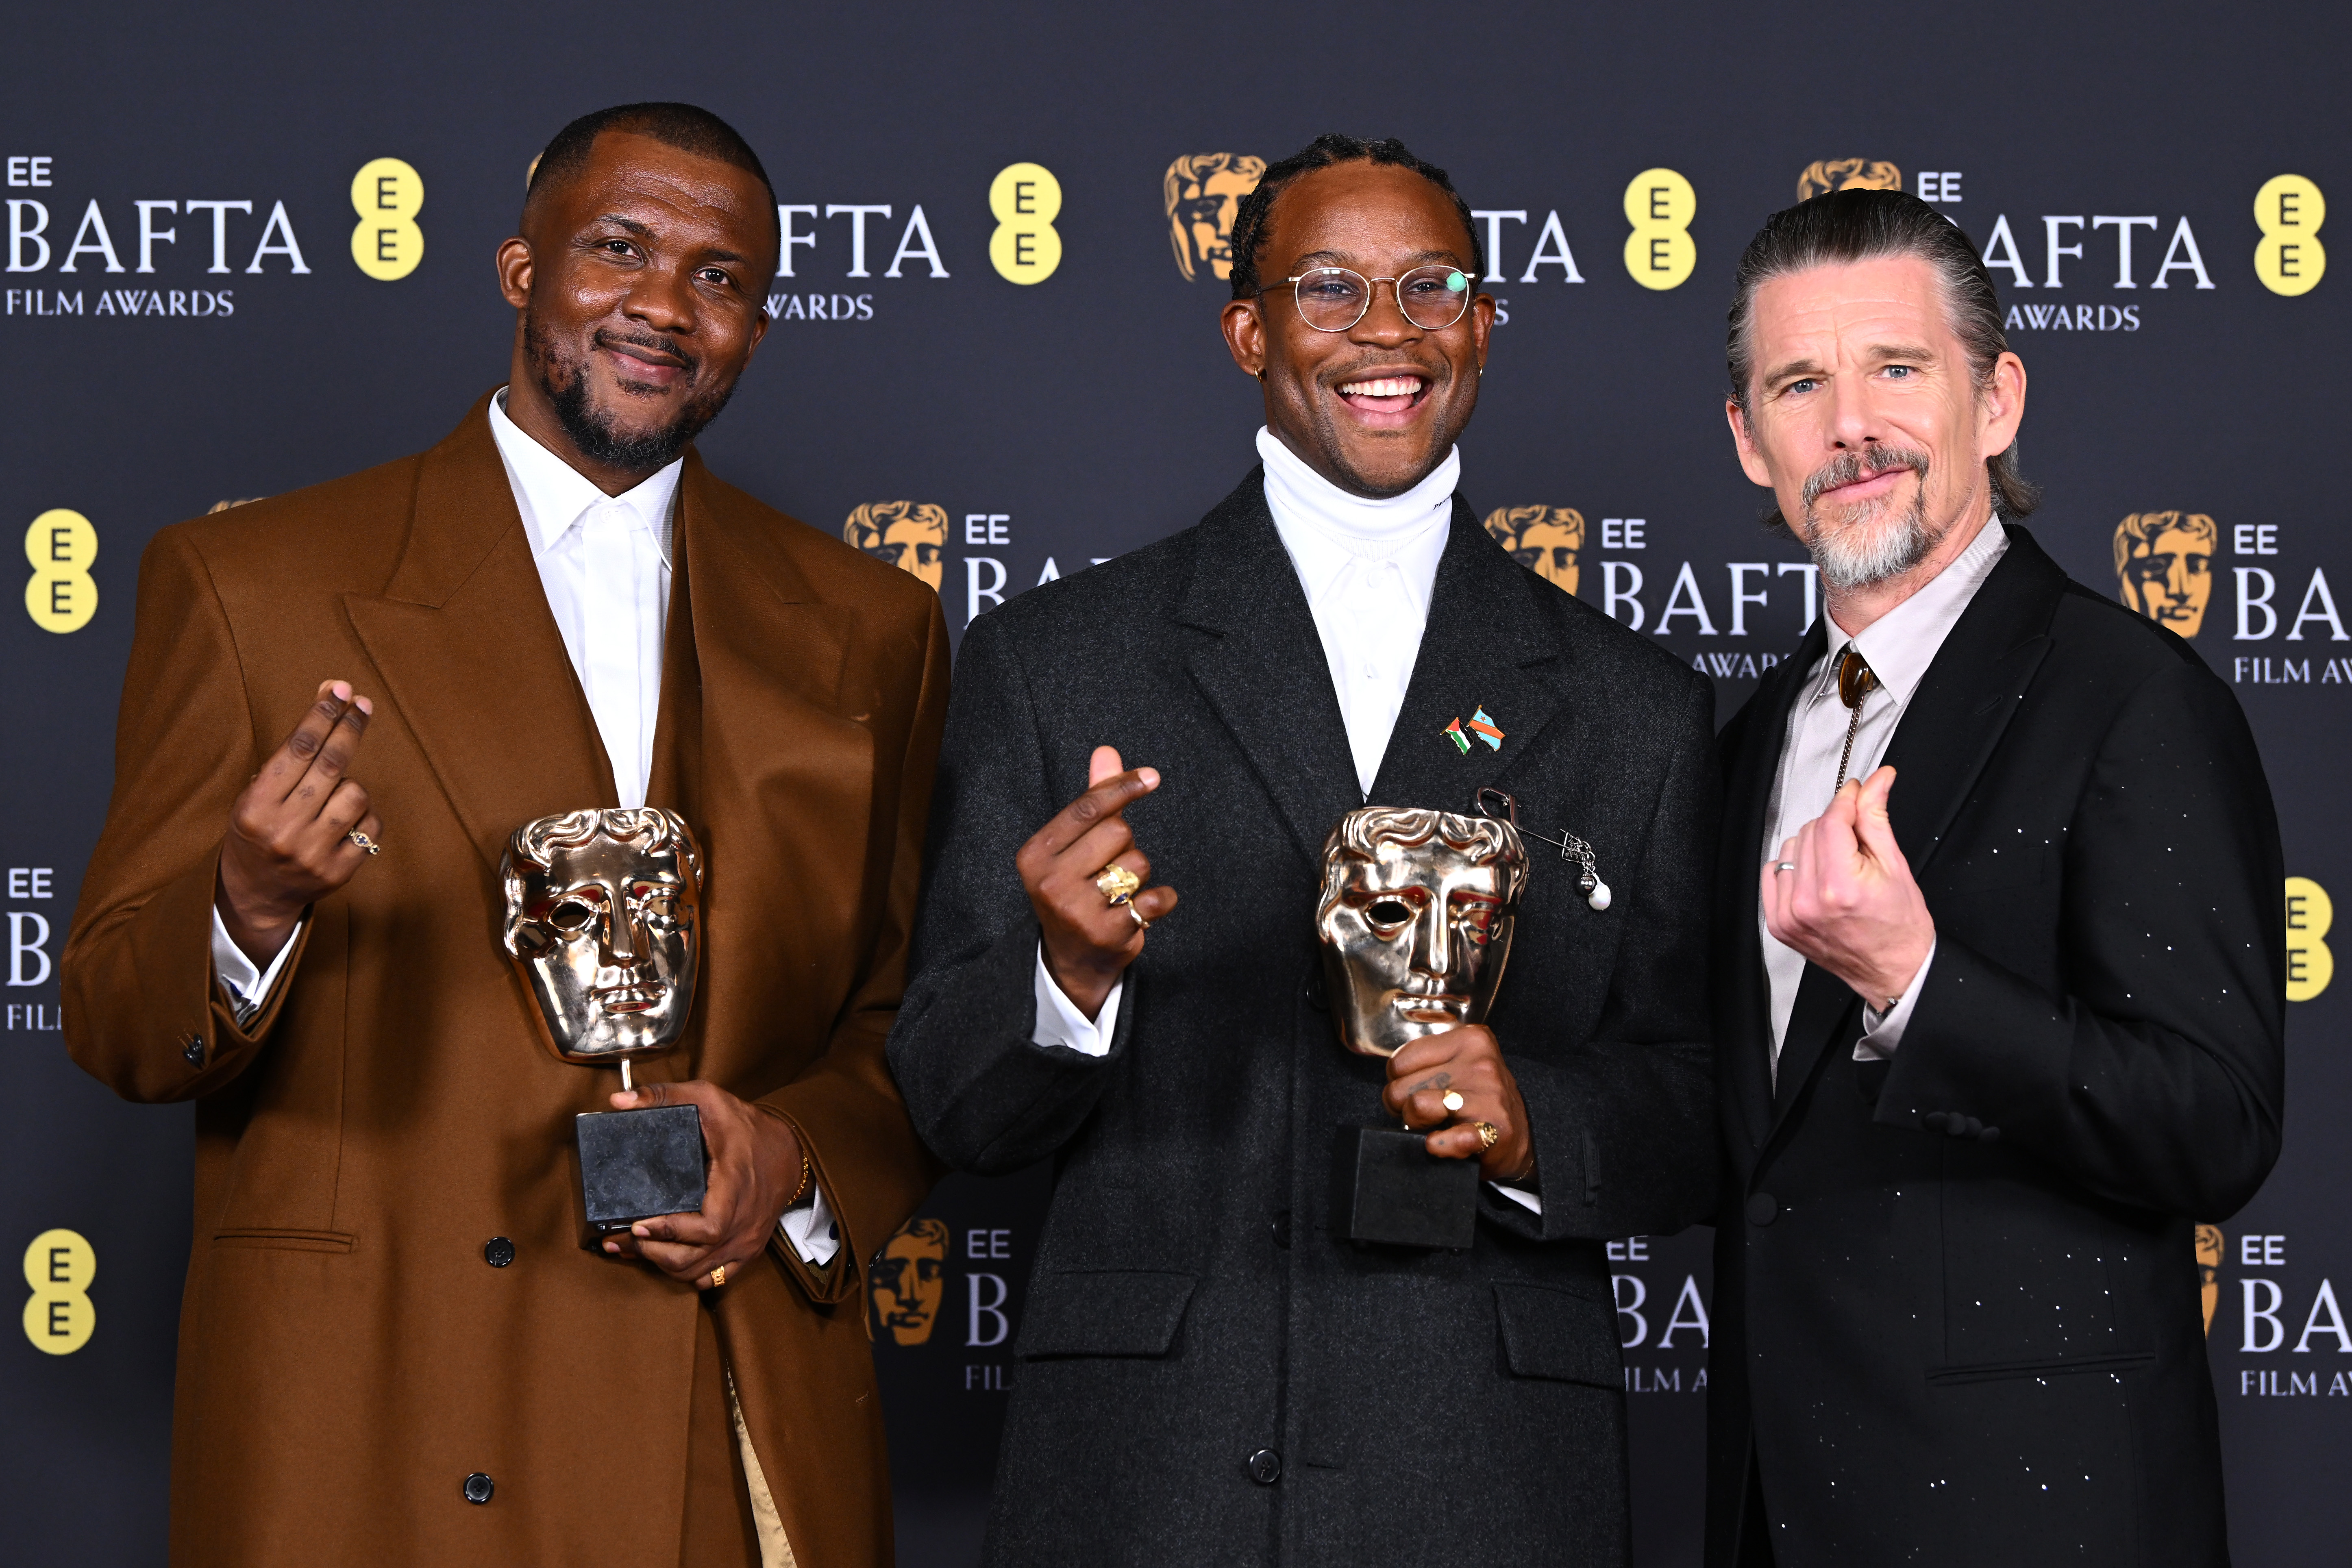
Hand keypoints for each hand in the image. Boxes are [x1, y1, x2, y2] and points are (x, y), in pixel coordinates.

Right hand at [217, 679, 383, 963]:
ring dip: (351, 784)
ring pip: (356, 794)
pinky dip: (364, 816)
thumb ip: (293, 749)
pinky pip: (371, 827)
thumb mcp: (258, 791)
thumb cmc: (259, 829)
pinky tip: (346, 821)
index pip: (298, 749)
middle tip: (362, 704)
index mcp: (256, 806)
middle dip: (349, 728)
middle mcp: (284, 829)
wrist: (254, 894)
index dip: (323, 714)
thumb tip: (332, 691)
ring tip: (332, 794)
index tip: (341, 689)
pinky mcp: (339, 872)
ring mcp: (313, 853)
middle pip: (330, 765)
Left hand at [600, 1080, 805, 1289]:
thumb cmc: (748, 1127)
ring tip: (634, 1250)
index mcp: (735, 1186)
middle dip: (653, 1253)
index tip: (639, 1225)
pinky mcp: (747, 1250)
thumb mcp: (709, 1099)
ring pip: (699, 1273)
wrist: (791, 1152)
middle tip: (625, 1238)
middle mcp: (743, 1221)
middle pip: (694, 1258)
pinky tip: (665, 1261)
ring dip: (663, 1266)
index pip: (708, 1226)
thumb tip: (619, 1101)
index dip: (670, 1232)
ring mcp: (746, 1240)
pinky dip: (687, 1275)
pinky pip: (714, 1278)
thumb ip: (665, 1096)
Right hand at [1017, 745, 1177, 1019]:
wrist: (1071, 959)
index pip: (1087, 807)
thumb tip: (1107, 751)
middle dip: (1125, 844)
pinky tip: (1141, 908)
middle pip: (1117, 832)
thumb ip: (1091, 800)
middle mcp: (1050, 882)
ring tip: (1119, 892)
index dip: (1123, 787)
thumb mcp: (1072, 845)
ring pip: (1137, 864)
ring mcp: (1077, 911)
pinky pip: (1154, 899)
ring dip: (1139, 875)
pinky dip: (1160, 900)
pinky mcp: (1106, 934)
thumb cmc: (1074, 888)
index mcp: (1036, 854)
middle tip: (1110, 866)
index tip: (1152, 777)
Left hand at [1381, 1026, 1535, 1182]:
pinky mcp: (1495, 1131)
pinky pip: (1448, 1139)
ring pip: (1417, 1107)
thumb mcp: (1458, 1065)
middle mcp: (1481, 1063)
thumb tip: (1391, 1080)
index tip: (1418, 1091)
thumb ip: (1426, 1061)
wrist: (1523, 1137)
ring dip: (1419, 1126)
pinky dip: (1440, 1146)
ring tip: (1438, 1126)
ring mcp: (1490, 1096)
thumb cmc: (1480, 1100)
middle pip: (1402, 1087)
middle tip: (1427, 1115)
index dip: (1400, 1083)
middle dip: (1404, 1108)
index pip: (1399, 1061)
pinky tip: (1446, 1144)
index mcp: (1469, 1039)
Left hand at [1762, 765, 1934, 1007]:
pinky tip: (1818, 880)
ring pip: (1791, 848)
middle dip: (1836, 828)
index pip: (1830, 821)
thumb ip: (1876, 817)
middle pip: (1810, 830)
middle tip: (1859, 846)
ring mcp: (1789, 915)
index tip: (1857, 793)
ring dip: (1814, 848)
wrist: (1894, 969)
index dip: (1846, 800)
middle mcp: (1808, 903)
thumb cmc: (1900, 927)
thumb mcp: (1896, 865)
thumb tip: (1876, 781)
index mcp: (1840, 888)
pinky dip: (1795, 869)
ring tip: (1841, 868)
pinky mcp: (1778, 924)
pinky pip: (1774, 873)